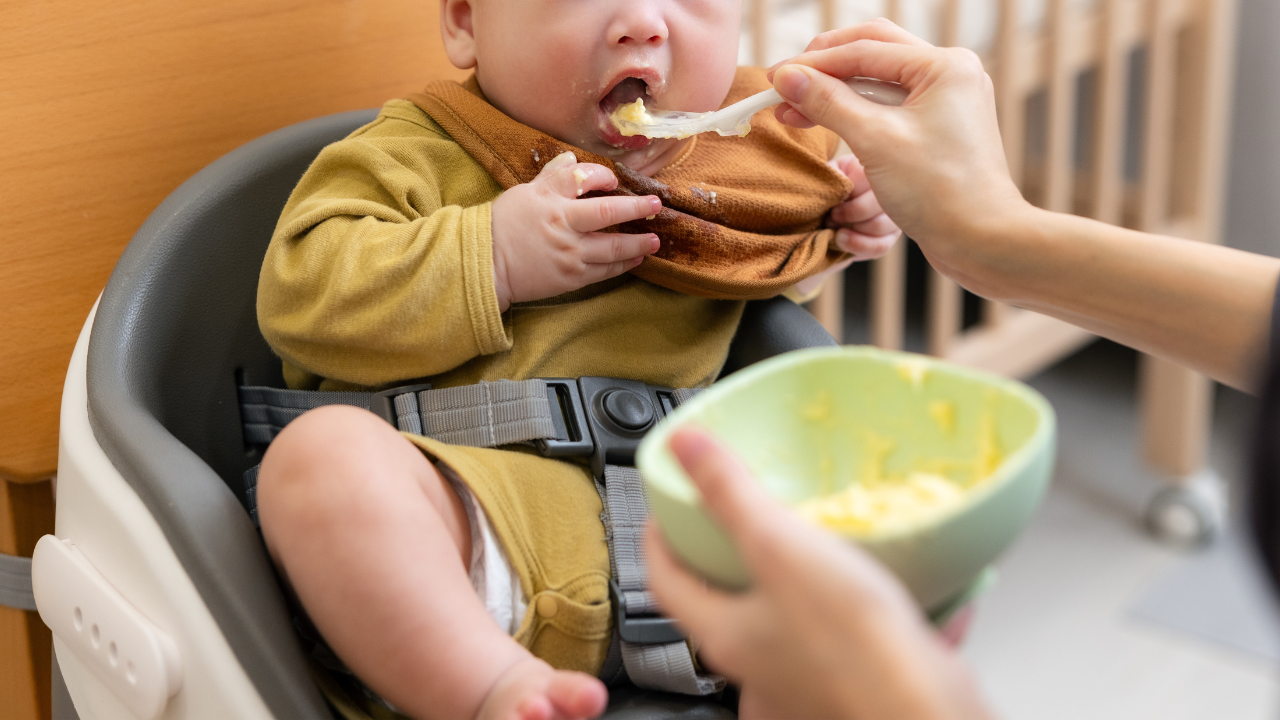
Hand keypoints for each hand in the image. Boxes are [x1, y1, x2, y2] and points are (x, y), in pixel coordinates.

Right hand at [490, 151, 661, 309]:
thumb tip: (572, 161)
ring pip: (613, 247)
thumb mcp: (524, 193)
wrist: (486, 265)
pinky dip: (623, 265)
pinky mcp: (571, 277)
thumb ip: (551, 177)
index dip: (603, 176)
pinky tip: (636, 259)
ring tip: (654, 239)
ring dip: (638, 243)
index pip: (583, 178)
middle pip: (608, 213)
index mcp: (549, 199)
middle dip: (637, 208)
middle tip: (656, 205)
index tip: (613, 180)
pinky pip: (605, 271)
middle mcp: (563, 224)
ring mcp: (569, 253)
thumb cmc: (502, 226)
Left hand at [646, 427, 994, 719]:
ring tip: (828, 548)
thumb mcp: (781, 549)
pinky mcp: (853, 683)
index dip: (659, 541)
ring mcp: (805, 683)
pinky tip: (899, 585)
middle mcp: (758, 669)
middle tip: (748, 523)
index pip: (666, 582)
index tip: (664, 514)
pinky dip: (870, 609)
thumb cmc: (854, 648)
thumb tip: (684, 448)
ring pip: (791, 623)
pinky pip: (852, 638)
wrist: (925, 710)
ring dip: (805, 586)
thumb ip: (730, 495)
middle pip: (727, 604)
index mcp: (726, 635)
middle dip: (736, 561)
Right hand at [767, 20, 1033, 293]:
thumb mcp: (875, 141)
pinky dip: (854, 114)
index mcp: (944, 66)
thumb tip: (787, 77)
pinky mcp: (937, 129)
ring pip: (876, 81)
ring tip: (794, 112)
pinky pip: (888, 108)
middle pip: (871, 53)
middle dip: (824, 70)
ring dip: (834, 94)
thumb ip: (828, 102)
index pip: (863, 49)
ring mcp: (945, 102)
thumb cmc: (941, 192)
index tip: (774, 78)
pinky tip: (825, 124)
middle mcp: (949, 75)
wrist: (982, 241)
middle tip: (784, 87)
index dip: (812, 64)